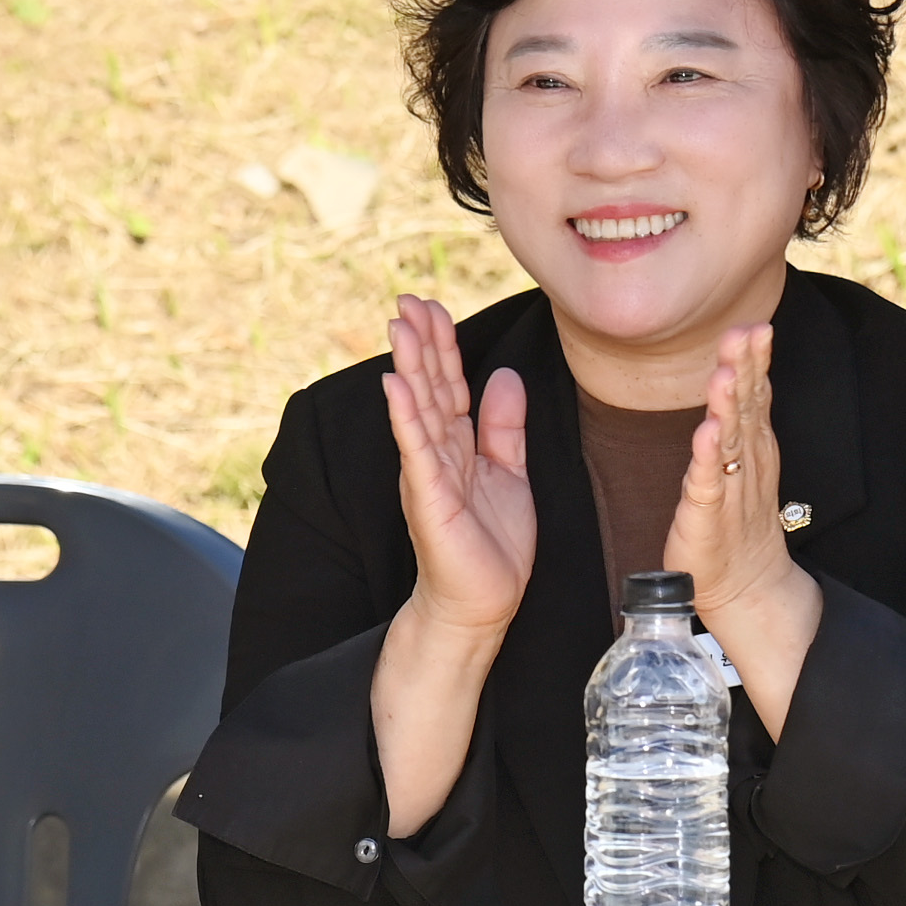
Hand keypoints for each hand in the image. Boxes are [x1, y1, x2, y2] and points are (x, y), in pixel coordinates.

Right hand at [379, 293, 533, 634]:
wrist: (482, 603)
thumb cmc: (493, 546)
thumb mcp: (509, 473)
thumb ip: (504, 426)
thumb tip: (503, 376)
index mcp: (458, 446)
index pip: (449, 385)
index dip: (442, 346)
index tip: (432, 307)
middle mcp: (438, 454)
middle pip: (429, 387)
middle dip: (420, 343)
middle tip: (408, 301)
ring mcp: (429, 473)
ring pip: (418, 409)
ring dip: (409, 366)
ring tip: (399, 326)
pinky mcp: (428, 497)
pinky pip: (416, 448)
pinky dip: (405, 415)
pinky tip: (395, 384)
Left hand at [663, 322, 823, 722]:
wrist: (746, 584)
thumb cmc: (738, 517)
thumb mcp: (744, 459)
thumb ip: (742, 414)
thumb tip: (739, 365)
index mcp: (754, 444)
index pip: (756, 394)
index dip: (755, 360)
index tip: (754, 325)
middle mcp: (746, 460)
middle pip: (747, 408)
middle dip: (744, 369)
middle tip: (743, 334)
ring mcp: (728, 486)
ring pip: (730, 439)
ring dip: (727, 405)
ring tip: (725, 374)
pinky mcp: (707, 514)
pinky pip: (708, 482)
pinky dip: (708, 458)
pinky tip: (707, 434)